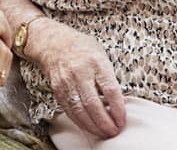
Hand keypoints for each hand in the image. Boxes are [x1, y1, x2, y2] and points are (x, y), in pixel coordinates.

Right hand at [31, 20, 125, 138]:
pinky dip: (80, 122)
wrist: (54, 43)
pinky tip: (89, 127)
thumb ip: (109, 78)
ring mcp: (67, 81)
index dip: (117, 109)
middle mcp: (80, 72)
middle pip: (93, 104)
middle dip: (105, 122)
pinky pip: (70, 110)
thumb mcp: (101, 56)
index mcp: (96, 62)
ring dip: (93, 126)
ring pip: (80, 110)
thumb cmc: (82, 49)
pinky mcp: (57, 90)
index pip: (110, 90)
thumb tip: (120, 103)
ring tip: (103, 133)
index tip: (122, 120)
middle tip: (114, 131)